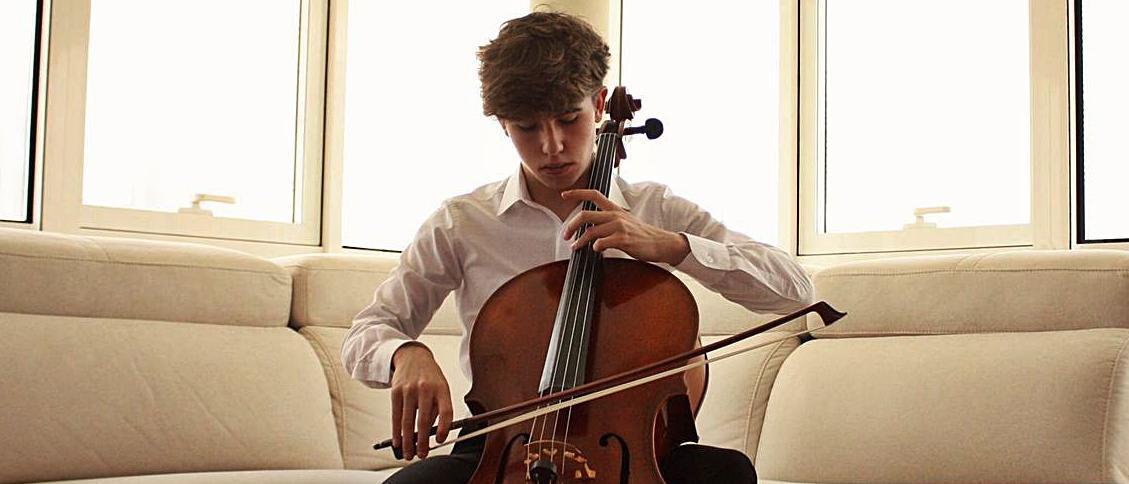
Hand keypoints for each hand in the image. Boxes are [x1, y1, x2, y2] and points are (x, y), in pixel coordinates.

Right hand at [389, 343, 452, 459]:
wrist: (413, 356)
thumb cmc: (430, 377)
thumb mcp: (441, 387)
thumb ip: (438, 408)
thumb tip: (432, 435)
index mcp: (442, 388)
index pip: (446, 411)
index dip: (444, 428)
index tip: (440, 440)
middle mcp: (426, 388)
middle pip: (425, 420)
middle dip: (423, 441)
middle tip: (422, 455)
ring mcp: (409, 390)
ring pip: (408, 421)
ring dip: (408, 441)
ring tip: (409, 454)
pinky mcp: (396, 392)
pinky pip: (396, 416)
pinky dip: (396, 431)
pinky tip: (398, 441)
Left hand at [561, 189, 689, 264]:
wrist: (660, 243)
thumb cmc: (641, 235)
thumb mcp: (625, 221)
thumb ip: (608, 221)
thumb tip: (589, 229)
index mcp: (615, 209)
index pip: (593, 195)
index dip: (577, 193)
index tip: (564, 194)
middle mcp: (615, 215)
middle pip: (585, 215)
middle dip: (571, 226)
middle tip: (566, 235)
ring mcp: (619, 227)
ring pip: (590, 231)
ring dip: (579, 241)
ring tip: (575, 247)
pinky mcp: (622, 239)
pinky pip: (601, 243)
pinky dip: (595, 248)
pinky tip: (596, 250)